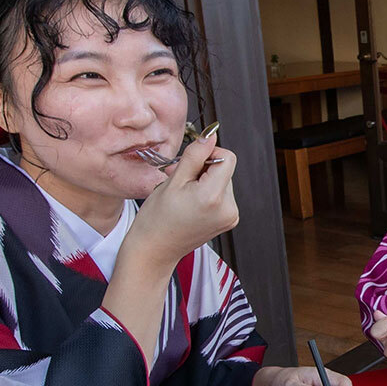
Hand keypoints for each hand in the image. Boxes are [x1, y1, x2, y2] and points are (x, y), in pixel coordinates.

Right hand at [125, 130, 238, 268]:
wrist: (156, 249)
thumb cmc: (157, 219)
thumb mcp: (173, 180)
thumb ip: (195, 155)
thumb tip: (211, 136)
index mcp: (213, 197)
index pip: (227, 158)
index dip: (209, 153)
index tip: (191, 162)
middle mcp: (228, 208)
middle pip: (225, 169)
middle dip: (203, 169)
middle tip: (180, 180)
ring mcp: (230, 216)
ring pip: (223, 181)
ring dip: (204, 181)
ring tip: (183, 193)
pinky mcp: (229, 220)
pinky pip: (222, 194)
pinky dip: (208, 193)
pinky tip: (191, 202)